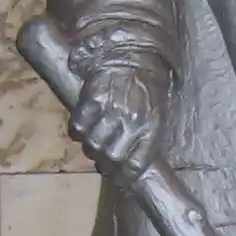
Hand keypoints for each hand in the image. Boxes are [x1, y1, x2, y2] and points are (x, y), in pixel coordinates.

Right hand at [70, 56, 171, 181]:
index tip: (118, 179)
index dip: (124, 178)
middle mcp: (131, 121)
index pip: (135, 165)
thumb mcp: (158, 116)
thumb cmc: (148, 90)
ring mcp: (111, 110)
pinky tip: (82, 129)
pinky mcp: (93, 98)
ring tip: (93, 145)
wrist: (136, 56)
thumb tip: (129, 169)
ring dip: (90, 149)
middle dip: (105, 165)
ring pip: (93, 144)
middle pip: (112, 158)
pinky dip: (77, 132)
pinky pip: (78, 125)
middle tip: (103, 162)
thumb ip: (147, 141)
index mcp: (151, 128)